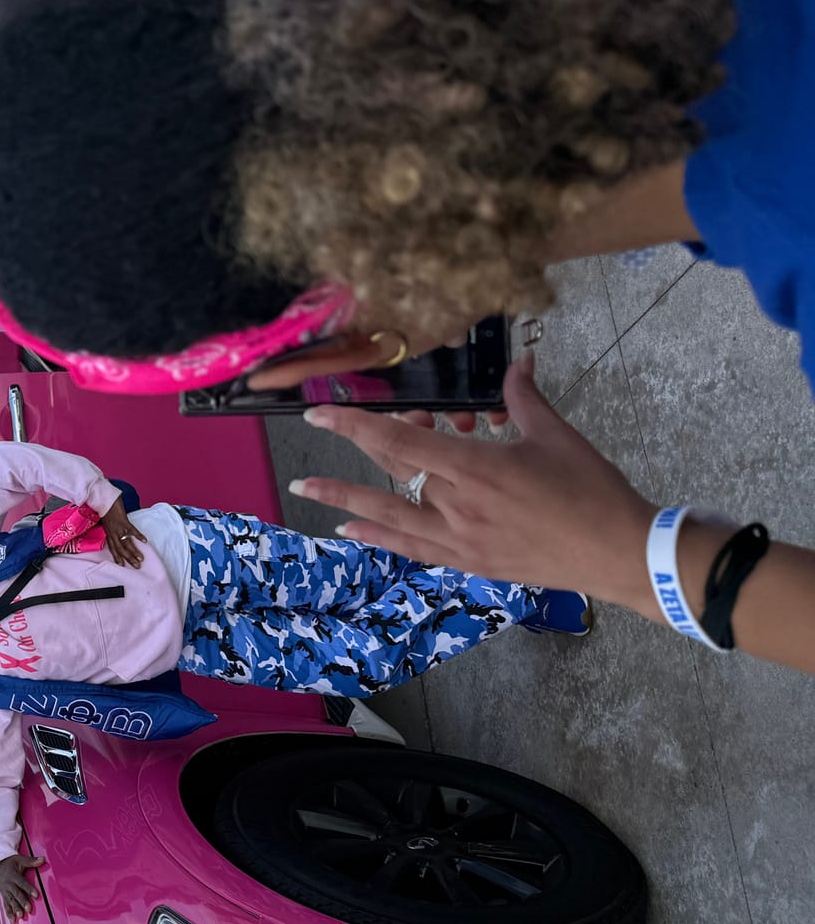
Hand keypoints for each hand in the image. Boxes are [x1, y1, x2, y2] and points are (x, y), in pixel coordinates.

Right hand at [0, 854, 44, 919]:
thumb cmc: (9, 863)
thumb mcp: (19, 859)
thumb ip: (31, 861)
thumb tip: (43, 859)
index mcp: (13, 876)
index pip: (22, 883)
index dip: (29, 889)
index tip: (36, 895)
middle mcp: (9, 885)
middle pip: (16, 894)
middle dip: (22, 902)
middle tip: (29, 909)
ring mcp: (6, 891)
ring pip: (11, 901)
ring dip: (15, 909)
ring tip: (21, 916)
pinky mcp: (4, 896)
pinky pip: (6, 905)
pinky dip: (9, 912)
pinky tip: (13, 919)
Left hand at [101, 498, 145, 568]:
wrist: (105, 499)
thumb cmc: (106, 511)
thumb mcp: (107, 523)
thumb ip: (112, 531)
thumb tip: (118, 537)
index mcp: (109, 534)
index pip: (113, 548)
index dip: (117, 557)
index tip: (122, 565)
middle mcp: (113, 533)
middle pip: (121, 549)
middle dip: (129, 558)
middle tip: (137, 566)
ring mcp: (118, 528)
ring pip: (126, 542)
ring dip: (134, 551)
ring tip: (141, 558)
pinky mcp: (124, 521)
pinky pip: (132, 530)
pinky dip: (138, 536)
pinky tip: (144, 541)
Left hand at [287, 353, 657, 611]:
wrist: (619, 552)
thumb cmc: (592, 490)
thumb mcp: (557, 435)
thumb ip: (525, 398)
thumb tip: (518, 362)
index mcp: (477, 466)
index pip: (401, 440)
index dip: (356, 423)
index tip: (320, 411)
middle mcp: (458, 503)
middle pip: (393, 468)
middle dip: (356, 442)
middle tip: (322, 422)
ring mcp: (459, 537)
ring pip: (389, 512)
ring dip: (344, 498)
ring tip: (305, 486)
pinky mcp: (467, 561)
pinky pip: (411, 547)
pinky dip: (377, 537)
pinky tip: (350, 529)